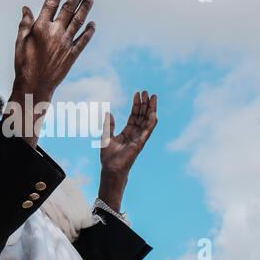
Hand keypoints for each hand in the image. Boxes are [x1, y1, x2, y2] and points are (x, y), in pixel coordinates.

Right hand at [12, 0, 95, 97]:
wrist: (34, 85)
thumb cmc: (24, 64)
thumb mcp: (20, 42)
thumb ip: (25, 23)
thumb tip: (26, 9)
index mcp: (39, 27)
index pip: (51, 4)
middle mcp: (54, 33)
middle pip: (68, 9)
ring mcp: (65, 43)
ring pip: (79, 21)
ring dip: (85, 9)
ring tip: (89, 0)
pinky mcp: (72, 55)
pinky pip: (84, 39)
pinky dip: (90, 31)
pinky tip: (92, 24)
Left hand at [98, 91, 157, 211]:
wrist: (110, 168)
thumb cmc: (108, 156)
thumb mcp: (106, 136)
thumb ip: (108, 125)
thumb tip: (109, 112)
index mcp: (127, 132)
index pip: (134, 115)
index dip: (136, 104)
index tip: (137, 93)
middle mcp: (135, 134)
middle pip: (142, 116)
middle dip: (145, 104)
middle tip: (148, 92)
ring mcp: (139, 138)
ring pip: (147, 121)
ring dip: (150, 109)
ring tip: (153, 97)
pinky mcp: (141, 143)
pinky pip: (148, 130)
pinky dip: (151, 122)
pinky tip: (153, 112)